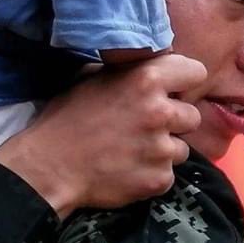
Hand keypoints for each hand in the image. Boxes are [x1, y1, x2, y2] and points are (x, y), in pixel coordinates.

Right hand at [0, 53, 205, 215]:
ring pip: (181, 148)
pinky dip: (152, 175)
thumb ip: (128, 70)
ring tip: (132, 152)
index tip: (172, 92)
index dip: (183, 82)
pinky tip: (127, 171)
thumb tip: (153, 63)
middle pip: (192, 115)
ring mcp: (161, 149)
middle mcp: (160, 111)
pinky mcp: (159, 179)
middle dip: (173, 121)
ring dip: (163, 150)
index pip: (196, 72)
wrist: (48, 167)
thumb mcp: (93, 77)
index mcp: (146, 79)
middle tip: (145, 128)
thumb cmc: (67, 118)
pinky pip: (167, 174)